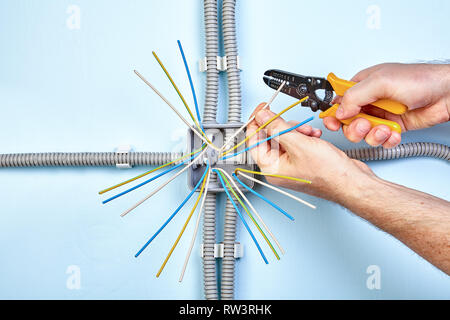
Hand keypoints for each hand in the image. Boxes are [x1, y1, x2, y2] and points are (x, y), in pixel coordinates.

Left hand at [247, 104, 375, 202]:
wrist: (351, 182)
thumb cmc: (328, 173)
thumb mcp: (298, 143)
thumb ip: (277, 127)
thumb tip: (262, 116)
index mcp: (271, 168)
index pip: (254, 141)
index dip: (257, 122)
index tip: (262, 108)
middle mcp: (278, 168)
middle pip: (270, 137)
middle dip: (283, 126)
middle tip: (292, 122)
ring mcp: (291, 165)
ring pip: (285, 138)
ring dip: (297, 130)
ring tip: (308, 132)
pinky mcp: (303, 161)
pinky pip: (297, 142)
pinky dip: (305, 136)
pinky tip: (314, 136)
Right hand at [323, 63, 449, 147]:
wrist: (448, 93)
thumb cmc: (420, 79)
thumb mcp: (381, 82)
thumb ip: (356, 96)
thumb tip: (338, 111)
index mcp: (362, 85)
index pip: (339, 101)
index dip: (333, 114)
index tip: (333, 123)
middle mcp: (370, 101)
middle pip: (348, 122)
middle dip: (355, 128)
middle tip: (365, 125)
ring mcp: (381, 115)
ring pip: (363, 134)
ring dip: (373, 135)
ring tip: (385, 129)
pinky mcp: (393, 127)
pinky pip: (381, 140)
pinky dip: (386, 140)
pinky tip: (394, 134)